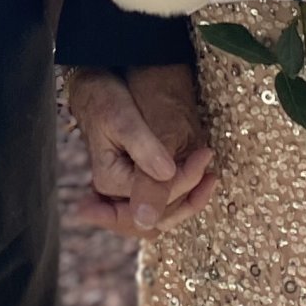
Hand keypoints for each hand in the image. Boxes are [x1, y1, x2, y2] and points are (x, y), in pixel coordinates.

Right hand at [64, 63, 216, 238]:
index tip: (204, 153)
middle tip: (207, 159)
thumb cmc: (105, 99)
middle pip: (159, 216)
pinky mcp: (134, 186)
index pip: (156, 196)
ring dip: (189, 199)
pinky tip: (200, 179)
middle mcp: (114, 194)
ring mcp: (123, 192)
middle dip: (190, 195)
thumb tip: (167, 176)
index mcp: (109, 180)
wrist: (95, 88)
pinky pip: (159, 205)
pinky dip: (182, 196)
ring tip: (210, 175)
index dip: (185, 179)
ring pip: (161, 216)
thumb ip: (144, 150)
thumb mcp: (124, 119)